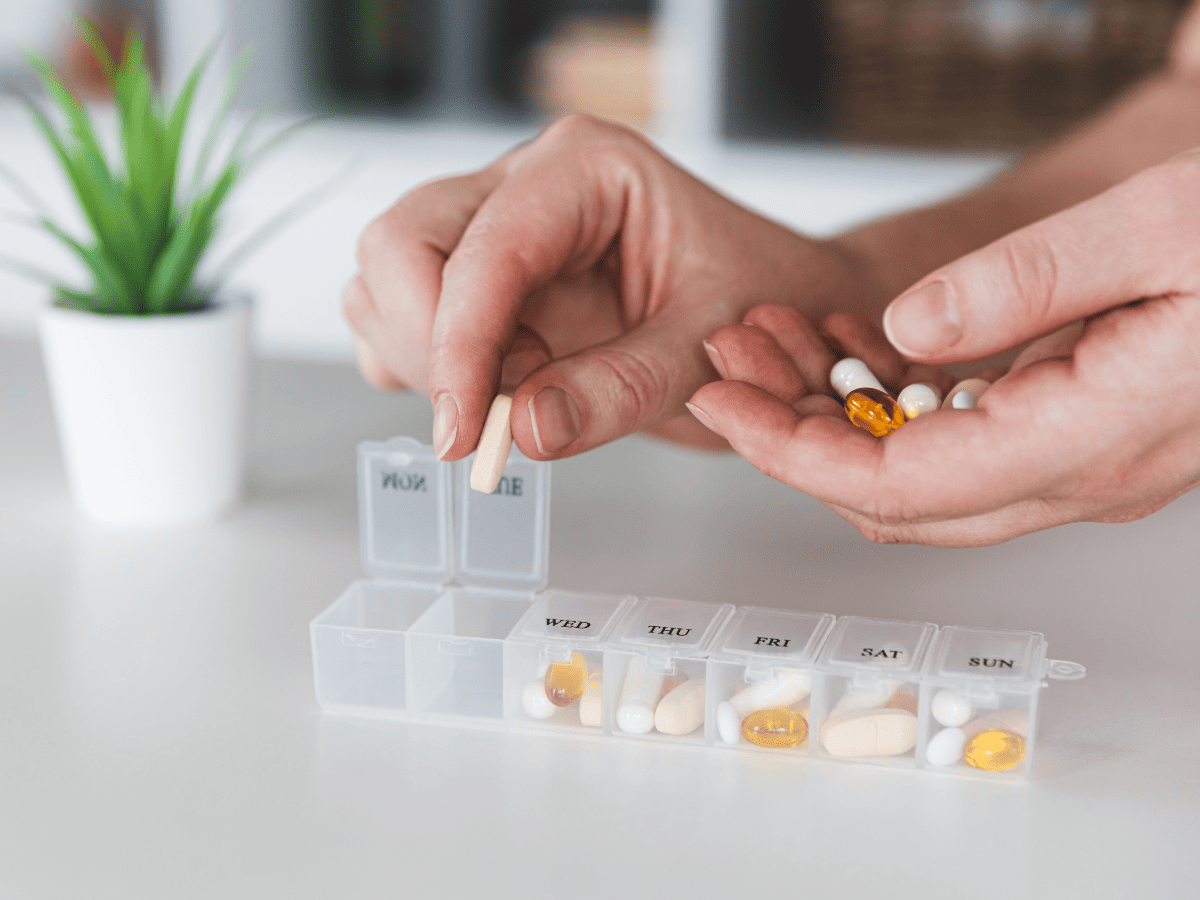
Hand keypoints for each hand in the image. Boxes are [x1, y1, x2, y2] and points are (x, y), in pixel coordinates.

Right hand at [343, 114, 872, 459]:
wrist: (778, 312)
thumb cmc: (760, 306)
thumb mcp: (709, 349)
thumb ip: (621, 387)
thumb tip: (523, 428)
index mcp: (586, 171)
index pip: (484, 247)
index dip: (459, 344)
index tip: (465, 435)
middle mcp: (525, 186)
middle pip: (399, 243)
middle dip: (427, 343)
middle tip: (487, 420)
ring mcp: (492, 230)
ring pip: (384, 281)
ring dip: (421, 358)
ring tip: (514, 397)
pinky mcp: (482, 283)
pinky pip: (399, 319)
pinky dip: (421, 369)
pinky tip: (492, 394)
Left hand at [689, 153, 1199, 546]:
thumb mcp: (1165, 227)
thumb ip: (1030, 282)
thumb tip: (907, 325)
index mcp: (1094, 437)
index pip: (899, 483)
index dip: (795, 454)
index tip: (724, 408)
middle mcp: (1083, 474)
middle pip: (896, 499)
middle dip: (796, 442)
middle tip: (733, 371)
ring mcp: (1086, 464)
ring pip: (922, 481)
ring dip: (837, 427)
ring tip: (776, 352)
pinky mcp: (1086, 436)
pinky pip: (962, 450)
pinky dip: (892, 414)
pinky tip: (858, 355)